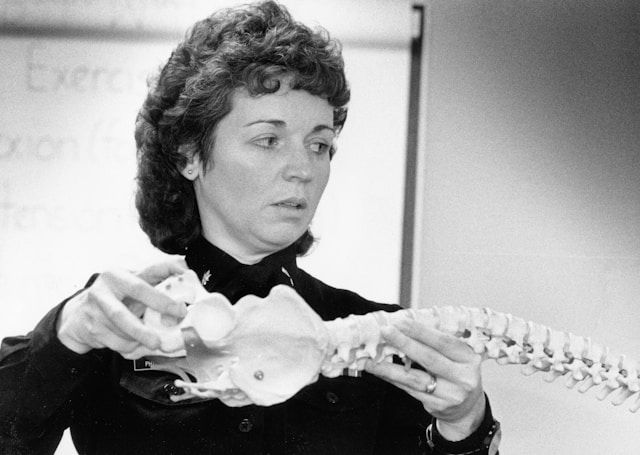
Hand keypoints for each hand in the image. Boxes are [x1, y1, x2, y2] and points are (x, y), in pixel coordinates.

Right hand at [57, 259, 188, 358]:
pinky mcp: (92, 325)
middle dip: (161, 302)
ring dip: (143, 334)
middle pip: (137, 290)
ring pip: (125, 320)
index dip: (169, 268)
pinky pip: (117, 341)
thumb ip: (154, 287)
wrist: (77, 319)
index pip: (150, 267)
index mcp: (123, 273)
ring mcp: (96, 304)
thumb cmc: (114, 301)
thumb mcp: (131, 290)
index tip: (186, 272)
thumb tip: (185, 281)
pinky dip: (130, 346)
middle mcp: (108, 284)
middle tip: (179, 314)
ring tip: (156, 342)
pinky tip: (135, 346)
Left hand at [365, 318, 485, 440]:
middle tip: (385, 332)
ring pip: (414, 378)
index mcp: (469, 358)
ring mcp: (451, 395)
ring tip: (370, 359)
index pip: (443, 342)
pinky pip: (410, 390)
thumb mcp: (457, 355)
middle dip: (404, 343)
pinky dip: (393, 379)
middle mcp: (463, 378)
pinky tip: (380, 371)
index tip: (401, 321)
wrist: (468, 407)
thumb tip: (404, 325)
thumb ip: (436, 342)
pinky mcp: (437, 407)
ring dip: (389, 368)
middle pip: (429, 358)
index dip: (421, 331)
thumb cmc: (457, 371)